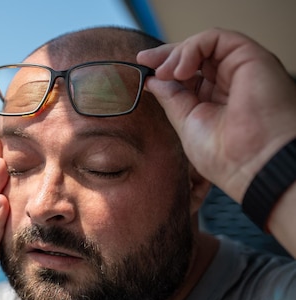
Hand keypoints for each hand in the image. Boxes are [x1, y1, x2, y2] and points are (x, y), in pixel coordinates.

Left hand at [137, 28, 295, 201]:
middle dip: (167, 55)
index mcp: (218, 98)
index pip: (190, 73)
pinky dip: (192, 48)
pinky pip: (216, 39)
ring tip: (165, 72)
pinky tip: (181, 70)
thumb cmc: (226, 156)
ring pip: (205, 44)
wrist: (251, 164)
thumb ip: (172, 99)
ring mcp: (241, 68)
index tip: (143, 67)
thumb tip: (154, 80)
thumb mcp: (188, 123)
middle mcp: (232, 81)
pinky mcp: (250, 57)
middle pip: (196, 55)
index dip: (166, 67)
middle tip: (146, 60)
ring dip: (178, 54)